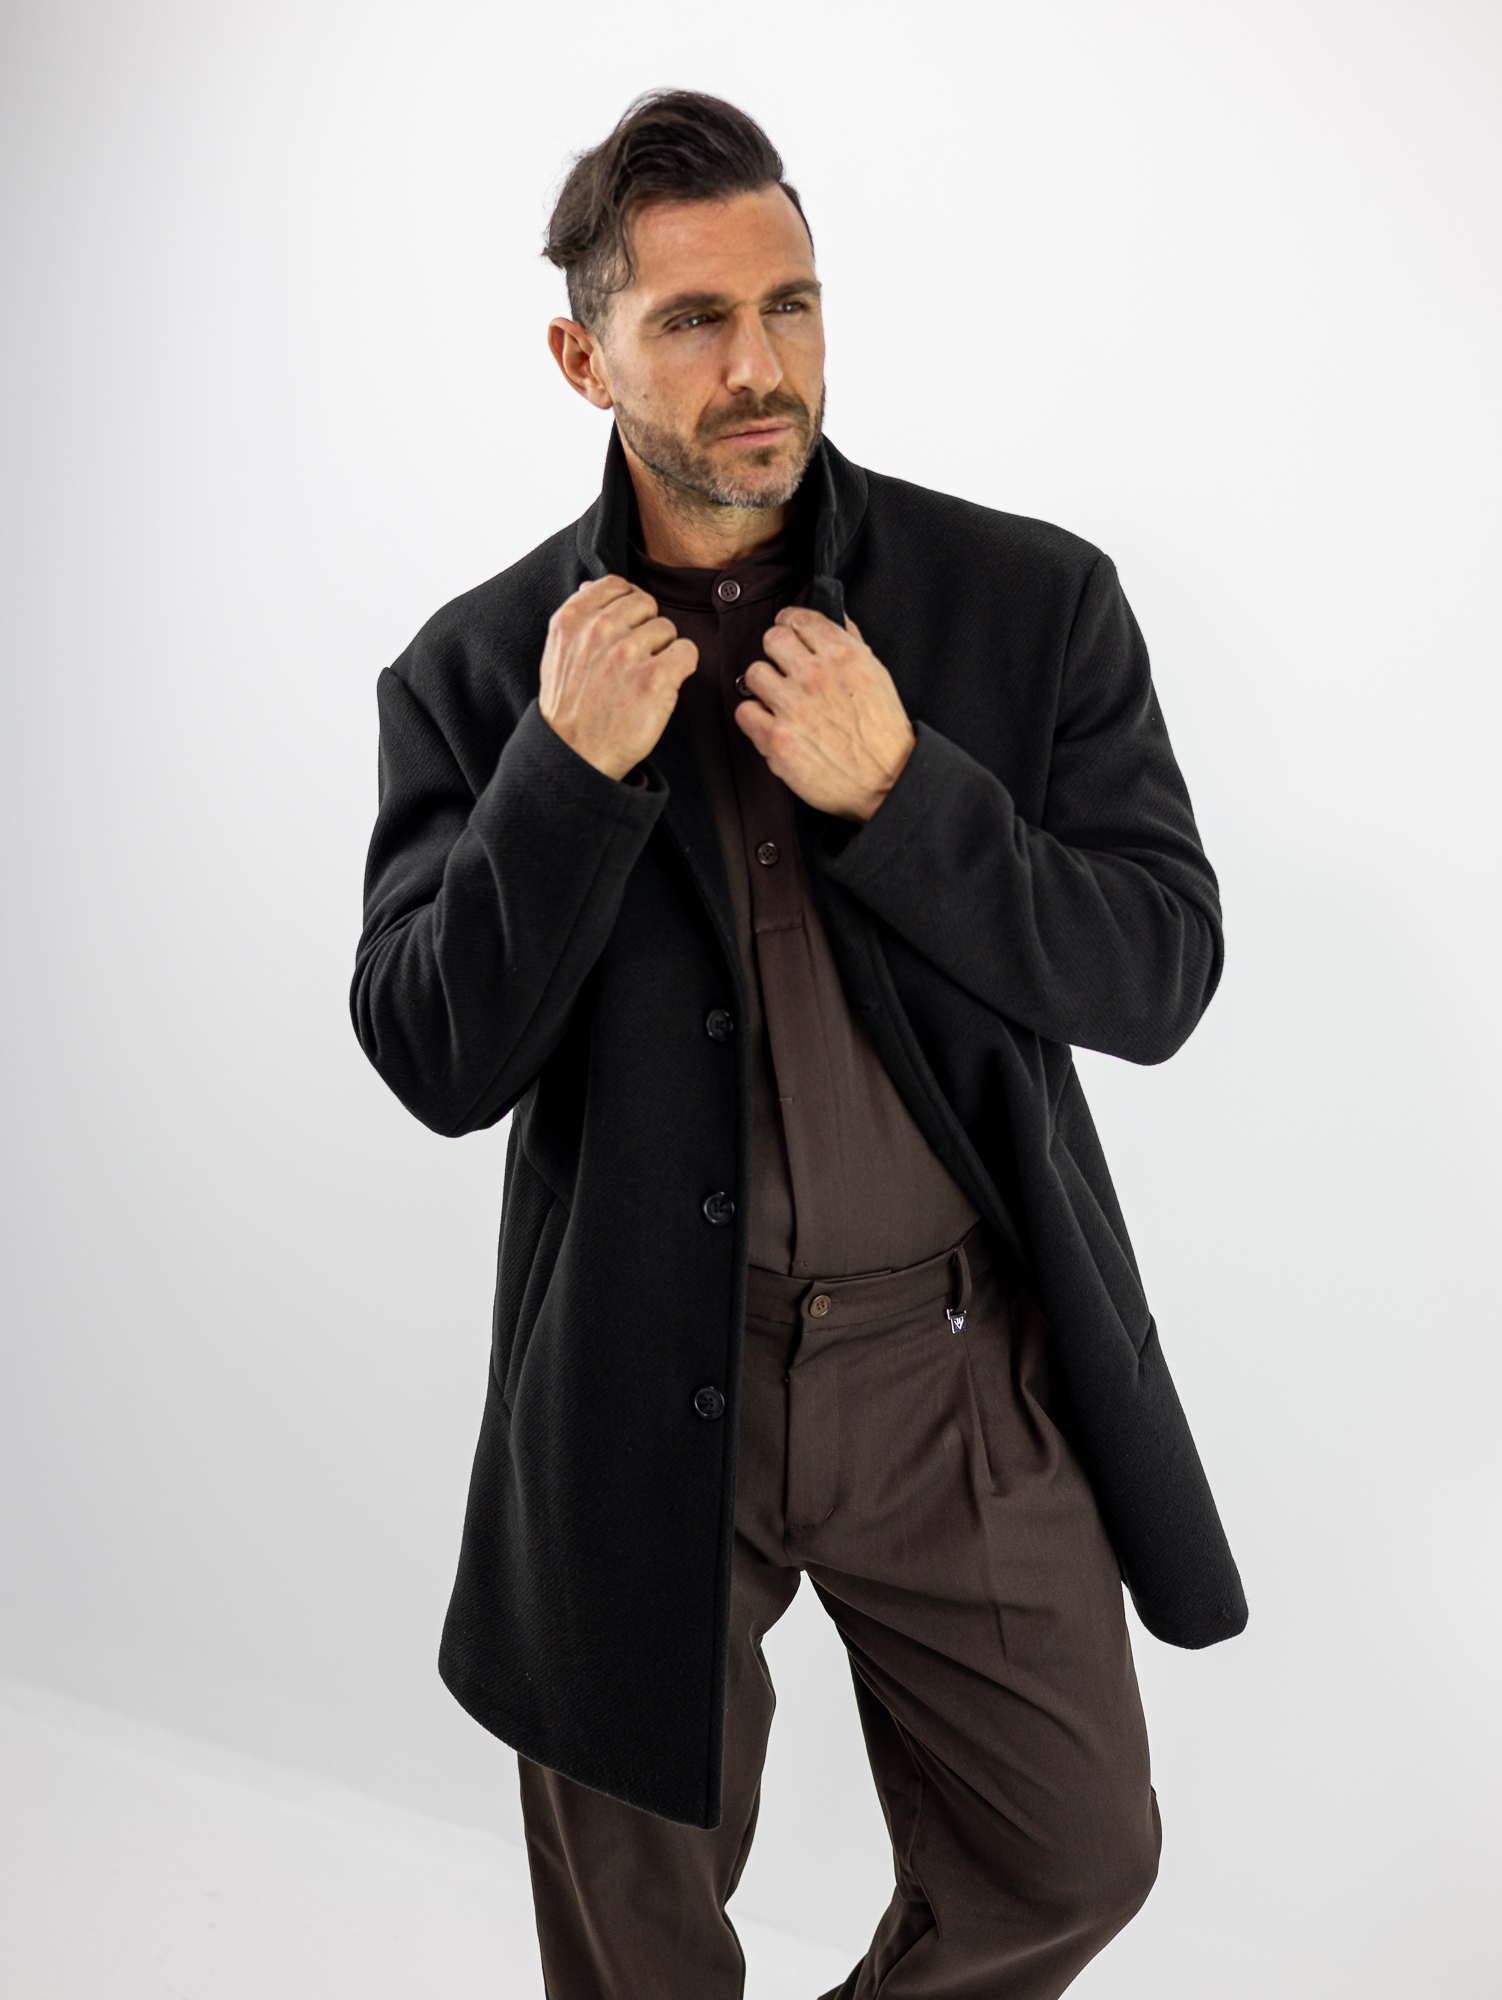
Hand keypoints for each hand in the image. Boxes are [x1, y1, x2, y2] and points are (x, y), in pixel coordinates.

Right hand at [539, 575, 697, 780]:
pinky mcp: (656, 677)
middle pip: (646, 604)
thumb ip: (577, 618)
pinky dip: (682, 667)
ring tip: (644, 678)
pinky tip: (664, 685)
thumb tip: (592, 586)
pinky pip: (687, 651)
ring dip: (663, 651)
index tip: (629, 627)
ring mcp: (628, 652)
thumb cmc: (570, 708)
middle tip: (636, 659)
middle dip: (646, 628)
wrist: (576, 756)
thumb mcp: (558, 653)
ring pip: (668, 628)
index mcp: (572, 619)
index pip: (616, 585)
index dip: (629, 605)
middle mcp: (600, 630)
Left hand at [735, 608, 914, 821]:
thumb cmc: (883, 732)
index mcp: (843, 655)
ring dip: (764, 685)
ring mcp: (793, 707)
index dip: (791, 623)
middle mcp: (815, 676)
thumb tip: (833, 619)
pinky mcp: (776, 739)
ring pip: (754, 673)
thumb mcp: (876, 675)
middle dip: (777, 652)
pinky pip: (744, 712)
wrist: (886, 781)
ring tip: (778, 698)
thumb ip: (851, 644)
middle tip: (784, 668)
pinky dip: (754, 716)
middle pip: (771, 639)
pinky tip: (770, 722)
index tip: (789, 631)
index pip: (799, 618)